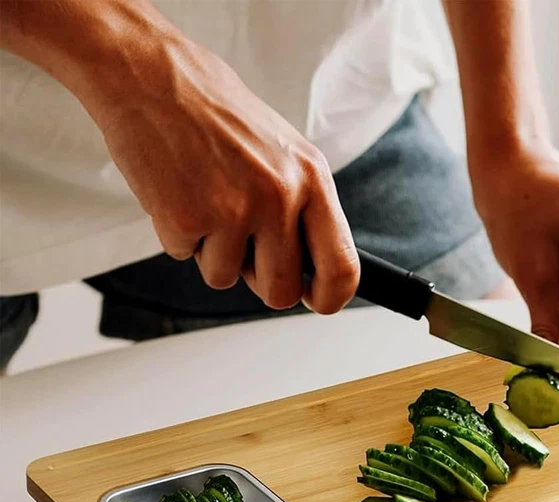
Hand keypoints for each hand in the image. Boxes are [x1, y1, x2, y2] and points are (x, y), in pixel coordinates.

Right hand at [83, 29, 357, 312]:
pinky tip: (178, 191)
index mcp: (311, 180)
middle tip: (241, 245)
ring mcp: (232, 210)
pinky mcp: (186, 218)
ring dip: (212, 251)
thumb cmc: (217, 114)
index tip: (317, 302)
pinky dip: (178, 234)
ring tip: (204, 198)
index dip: (330, 297)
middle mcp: (279, 196)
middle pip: (280, 291)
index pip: (341, 267)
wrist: (150, 76)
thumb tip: (312, 275)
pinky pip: (186, 257)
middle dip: (259, 281)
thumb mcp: (284, 154)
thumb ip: (304, 211)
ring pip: (227, 278)